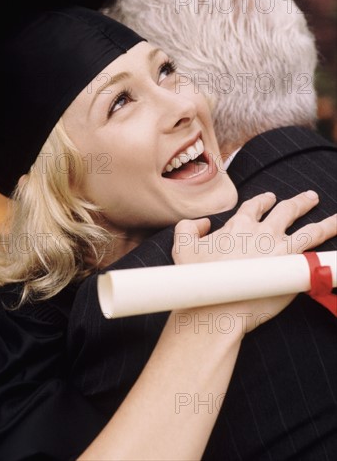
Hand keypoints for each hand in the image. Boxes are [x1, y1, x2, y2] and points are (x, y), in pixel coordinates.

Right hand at [172, 191, 336, 264]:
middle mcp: (263, 232)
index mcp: (238, 225)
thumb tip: (204, 223)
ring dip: (326, 222)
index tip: (270, 198)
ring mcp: (281, 250)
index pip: (255, 206)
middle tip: (309, 198)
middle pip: (286, 211)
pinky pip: (318, 254)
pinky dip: (329, 245)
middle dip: (299, 202)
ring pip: (310, 230)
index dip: (263, 201)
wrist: (216, 306)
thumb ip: (189, 227)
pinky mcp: (293, 269)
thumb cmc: (198, 279)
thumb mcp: (182, 246)